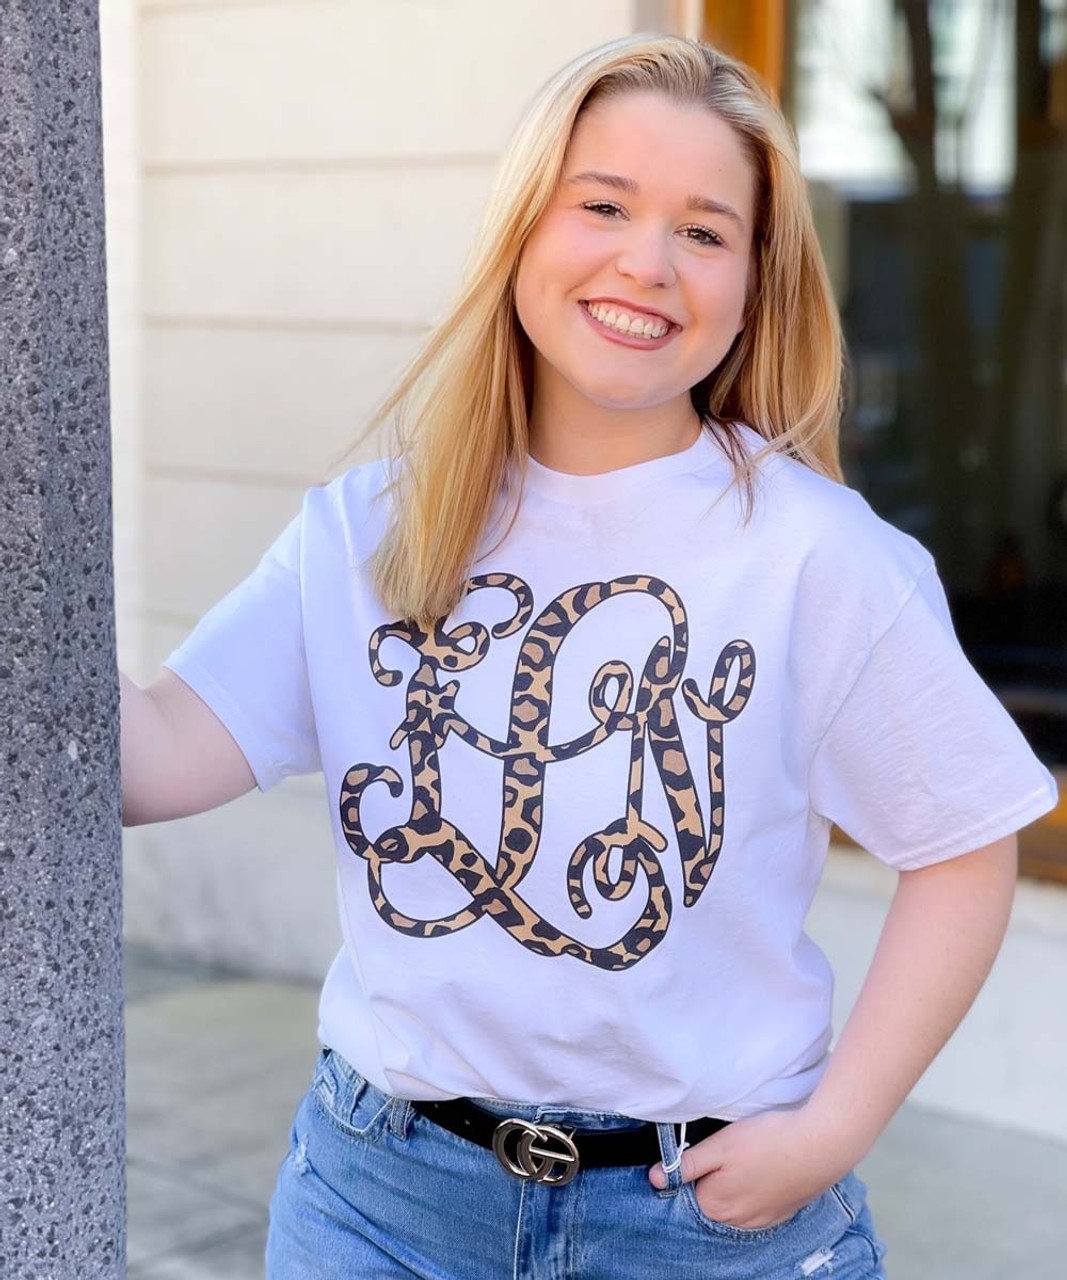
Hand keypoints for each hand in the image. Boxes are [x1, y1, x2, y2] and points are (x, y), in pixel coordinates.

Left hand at [648, 1106, 856, 1229]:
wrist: (819, 1146)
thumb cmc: (766, 1142)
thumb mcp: (718, 1146)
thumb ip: (684, 1164)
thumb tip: (654, 1178)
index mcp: (714, 1205)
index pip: (689, 1188)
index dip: (697, 1164)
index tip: (712, 1149)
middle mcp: (736, 1222)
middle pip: (712, 1196)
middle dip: (716, 1174)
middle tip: (735, 1149)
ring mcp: (761, 1220)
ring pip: (735, 1200)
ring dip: (738, 1181)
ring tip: (752, 1155)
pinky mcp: (780, 1213)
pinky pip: (757, 1203)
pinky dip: (757, 1186)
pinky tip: (766, 1166)